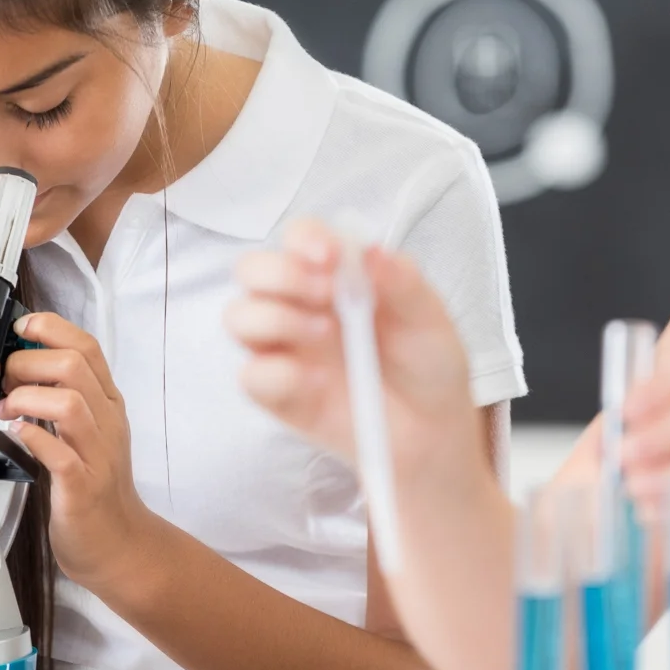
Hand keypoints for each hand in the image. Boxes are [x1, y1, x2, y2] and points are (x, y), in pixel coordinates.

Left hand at [0, 312, 153, 595]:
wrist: (120, 544)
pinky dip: (32, 438)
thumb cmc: (95, 485)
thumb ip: (64, 398)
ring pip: (70, 403)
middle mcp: (107, 423)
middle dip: (28, 363)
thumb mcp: (89, 431)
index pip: (87, 347)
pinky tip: (17, 435)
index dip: (50, 328)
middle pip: (74, 366)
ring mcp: (97, 455)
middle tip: (5, 381)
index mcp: (107, 404)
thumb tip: (22, 366)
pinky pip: (60, 455)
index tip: (20, 330)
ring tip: (7, 409)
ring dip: (27, 397)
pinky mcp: (82, 487)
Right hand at [225, 219, 483, 488]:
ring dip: (275, 318)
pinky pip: (251, 375)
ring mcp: (281, 348)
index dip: (305, 238)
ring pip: (238, 316)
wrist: (430, 432)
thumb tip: (372, 251)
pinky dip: (279, 374)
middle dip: (280, 274)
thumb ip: (403, 284)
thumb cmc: (426, 365)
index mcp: (332, 275)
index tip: (331, 256)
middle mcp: (296, 305)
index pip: (299, 238)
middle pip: (252, 270)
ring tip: (325, 334)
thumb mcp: (429, 321)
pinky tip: (318, 381)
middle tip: (326, 294)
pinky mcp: (276, 393)